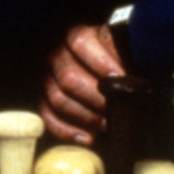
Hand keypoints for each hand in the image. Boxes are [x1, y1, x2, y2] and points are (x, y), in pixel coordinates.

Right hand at [39, 23, 124, 143]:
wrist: (104, 68)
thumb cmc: (115, 58)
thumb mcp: (120, 46)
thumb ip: (122, 51)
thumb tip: (129, 70)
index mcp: (75, 35)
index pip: (79, 43)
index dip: (101, 62)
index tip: (122, 78)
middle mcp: (56, 54)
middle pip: (68, 78)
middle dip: (96, 98)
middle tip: (118, 110)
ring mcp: (47, 77)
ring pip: (58, 99)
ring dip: (86, 116)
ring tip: (107, 124)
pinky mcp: (44, 99)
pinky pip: (48, 117)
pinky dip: (68, 131)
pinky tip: (88, 137)